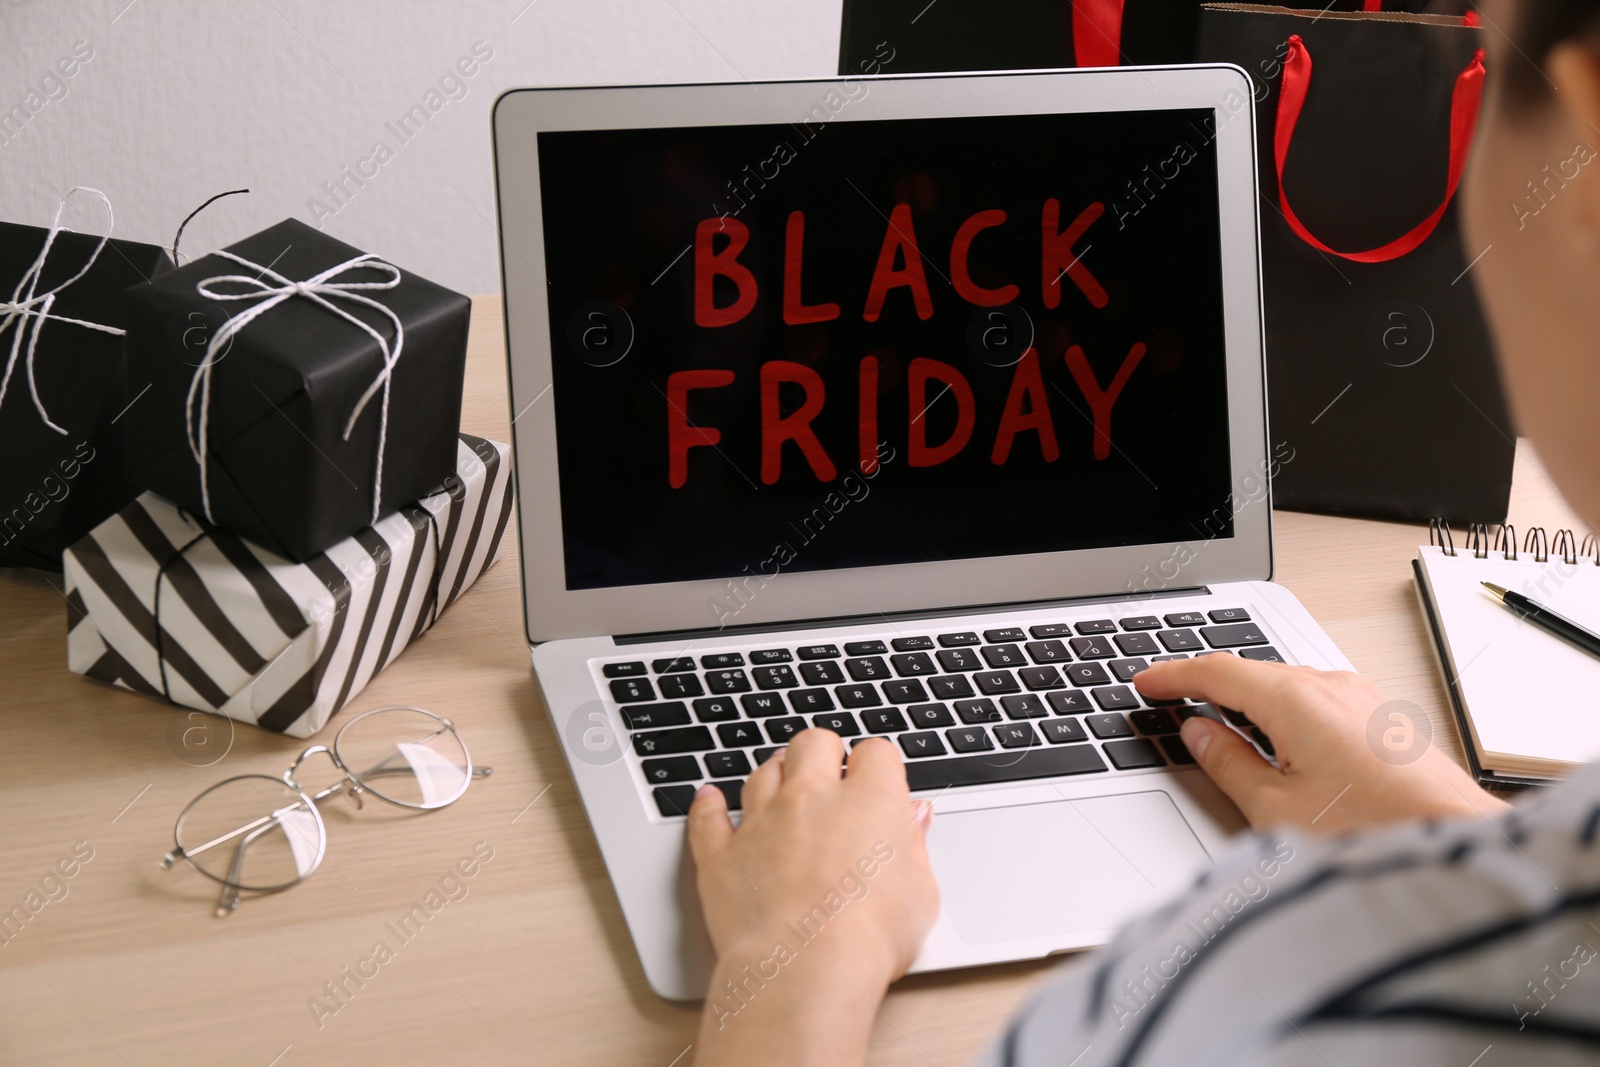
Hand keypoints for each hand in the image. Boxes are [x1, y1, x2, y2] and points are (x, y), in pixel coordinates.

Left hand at [687, 729, 938, 1066]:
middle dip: (823, 752)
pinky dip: (708, 806)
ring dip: (774, 774)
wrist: (805, 971)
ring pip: (763, 772)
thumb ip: (915, 848)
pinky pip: (708, 817)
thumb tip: (915, 820)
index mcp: (869, 801)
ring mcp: (762, 822)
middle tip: (829, 772)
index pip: (875, 754)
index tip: (880, 781)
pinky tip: (710, 800)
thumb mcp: (920, 895)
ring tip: (782, 786)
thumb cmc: (869, 939)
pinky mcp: (723, 855)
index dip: (879, 766)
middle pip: (813, 744)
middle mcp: (811, 798)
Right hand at [1134, 656, 1508, 834]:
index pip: (1216, 671)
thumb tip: (1199, 733)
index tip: (1146, 682)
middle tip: (1168, 699)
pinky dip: (1279, 711)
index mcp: (1295, 699)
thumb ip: (1228, 763)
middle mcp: (1330, 686)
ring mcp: (1361, 700)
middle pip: (1250, 673)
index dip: (1173, 675)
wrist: (1461, 849)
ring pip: (1285, 686)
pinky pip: (1315, 701)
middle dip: (1205, 685)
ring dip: (1244, 699)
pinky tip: (1273, 738)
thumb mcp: (1275, 808)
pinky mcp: (1380, 721)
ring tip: (1213, 721)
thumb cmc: (1375, 834)